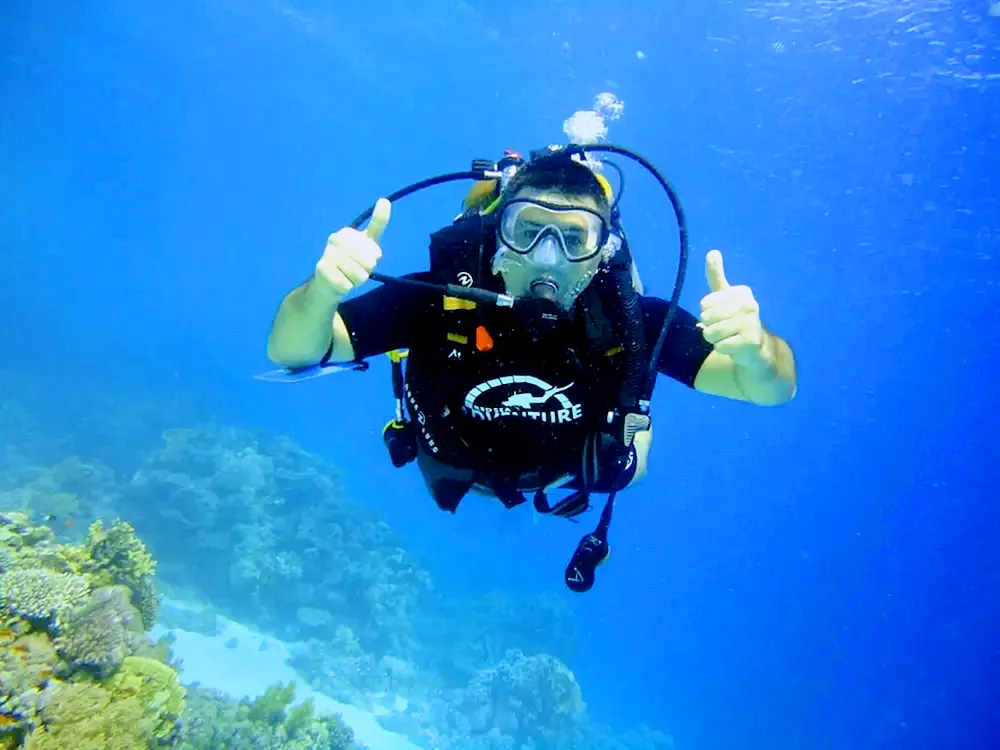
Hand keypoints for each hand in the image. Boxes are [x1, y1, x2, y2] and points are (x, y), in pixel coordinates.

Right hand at [313, 198, 390, 299]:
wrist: (328, 283)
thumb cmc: (351, 262)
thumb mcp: (368, 243)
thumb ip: (377, 223)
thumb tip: (385, 200)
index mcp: (347, 232)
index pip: (373, 250)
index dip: (374, 258)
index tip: (368, 258)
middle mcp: (334, 239)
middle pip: (368, 262)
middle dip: (366, 271)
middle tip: (357, 271)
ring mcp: (327, 253)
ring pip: (358, 274)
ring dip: (357, 280)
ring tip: (348, 277)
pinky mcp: (321, 269)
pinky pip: (347, 284)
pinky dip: (347, 287)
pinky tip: (340, 283)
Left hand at [699, 249, 765, 366]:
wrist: (757, 350)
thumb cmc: (736, 321)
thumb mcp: (725, 297)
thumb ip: (717, 276)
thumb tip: (712, 251)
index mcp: (741, 292)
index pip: (704, 304)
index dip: (708, 314)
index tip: (723, 316)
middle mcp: (749, 304)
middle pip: (706, 318)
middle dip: (710, 328)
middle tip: (726, 330)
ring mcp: (751, 322)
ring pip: (711, 333)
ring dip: (715, 340)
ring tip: (729, 338)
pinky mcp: (750, 341)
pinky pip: (719, 347)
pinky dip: (723, 350)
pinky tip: (735, 348)